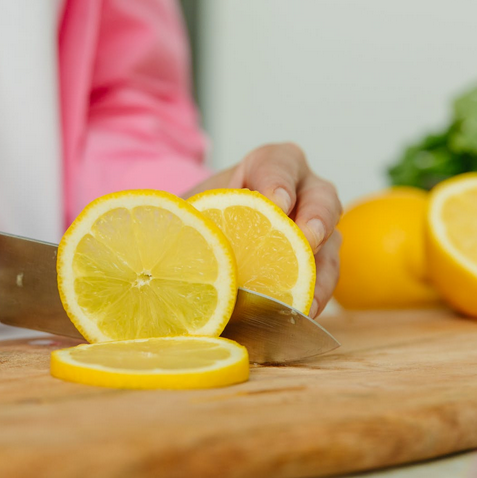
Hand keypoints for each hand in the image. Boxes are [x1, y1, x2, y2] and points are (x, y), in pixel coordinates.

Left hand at [185, 143, 341, 318]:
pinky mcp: (320, 258)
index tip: (274, 202)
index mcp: (269, 165)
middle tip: (305, 240)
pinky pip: (327, 275)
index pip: (279, 163)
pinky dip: (316, 294)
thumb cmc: (204, 215)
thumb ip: (177, 221)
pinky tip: (302, 313)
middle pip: (322, 197)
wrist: (210, 234)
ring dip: (321, 269)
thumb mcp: (188, 211)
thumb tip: (144, 250)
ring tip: (307, 296)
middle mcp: (303, 189)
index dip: (279, 180)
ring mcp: (317, 226)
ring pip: (332, 241)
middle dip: (317, 217)